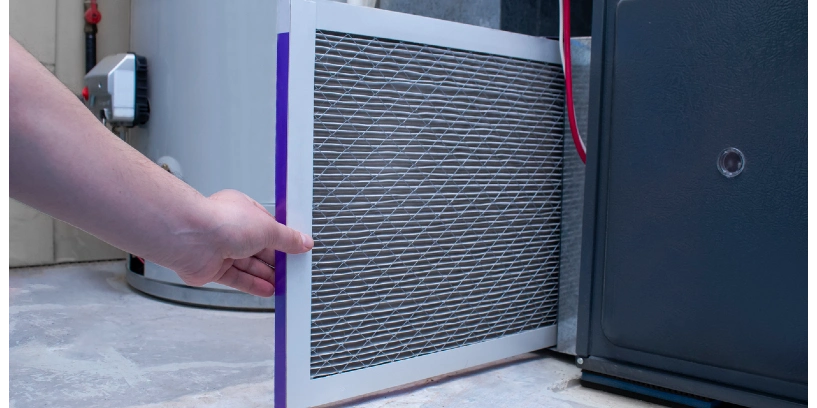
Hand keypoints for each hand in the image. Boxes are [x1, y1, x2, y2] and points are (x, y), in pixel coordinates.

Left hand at [168, 190, 312, 296]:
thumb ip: (287, 238)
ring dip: (266, 275)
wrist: (191, 239)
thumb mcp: (267, 228)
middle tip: (292, 270)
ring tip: (283, 284)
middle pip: (258, 247)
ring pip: (248, 264)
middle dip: (275, 260)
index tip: (296, 249)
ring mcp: (220, 249)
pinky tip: (267, 290)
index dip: (282, 239)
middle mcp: (230, 228)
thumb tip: (303, 242)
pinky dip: (252, 284)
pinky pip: (237, 278)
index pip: (267, 226)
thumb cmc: (221, 222)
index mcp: (242, 210)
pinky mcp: (212, 269)